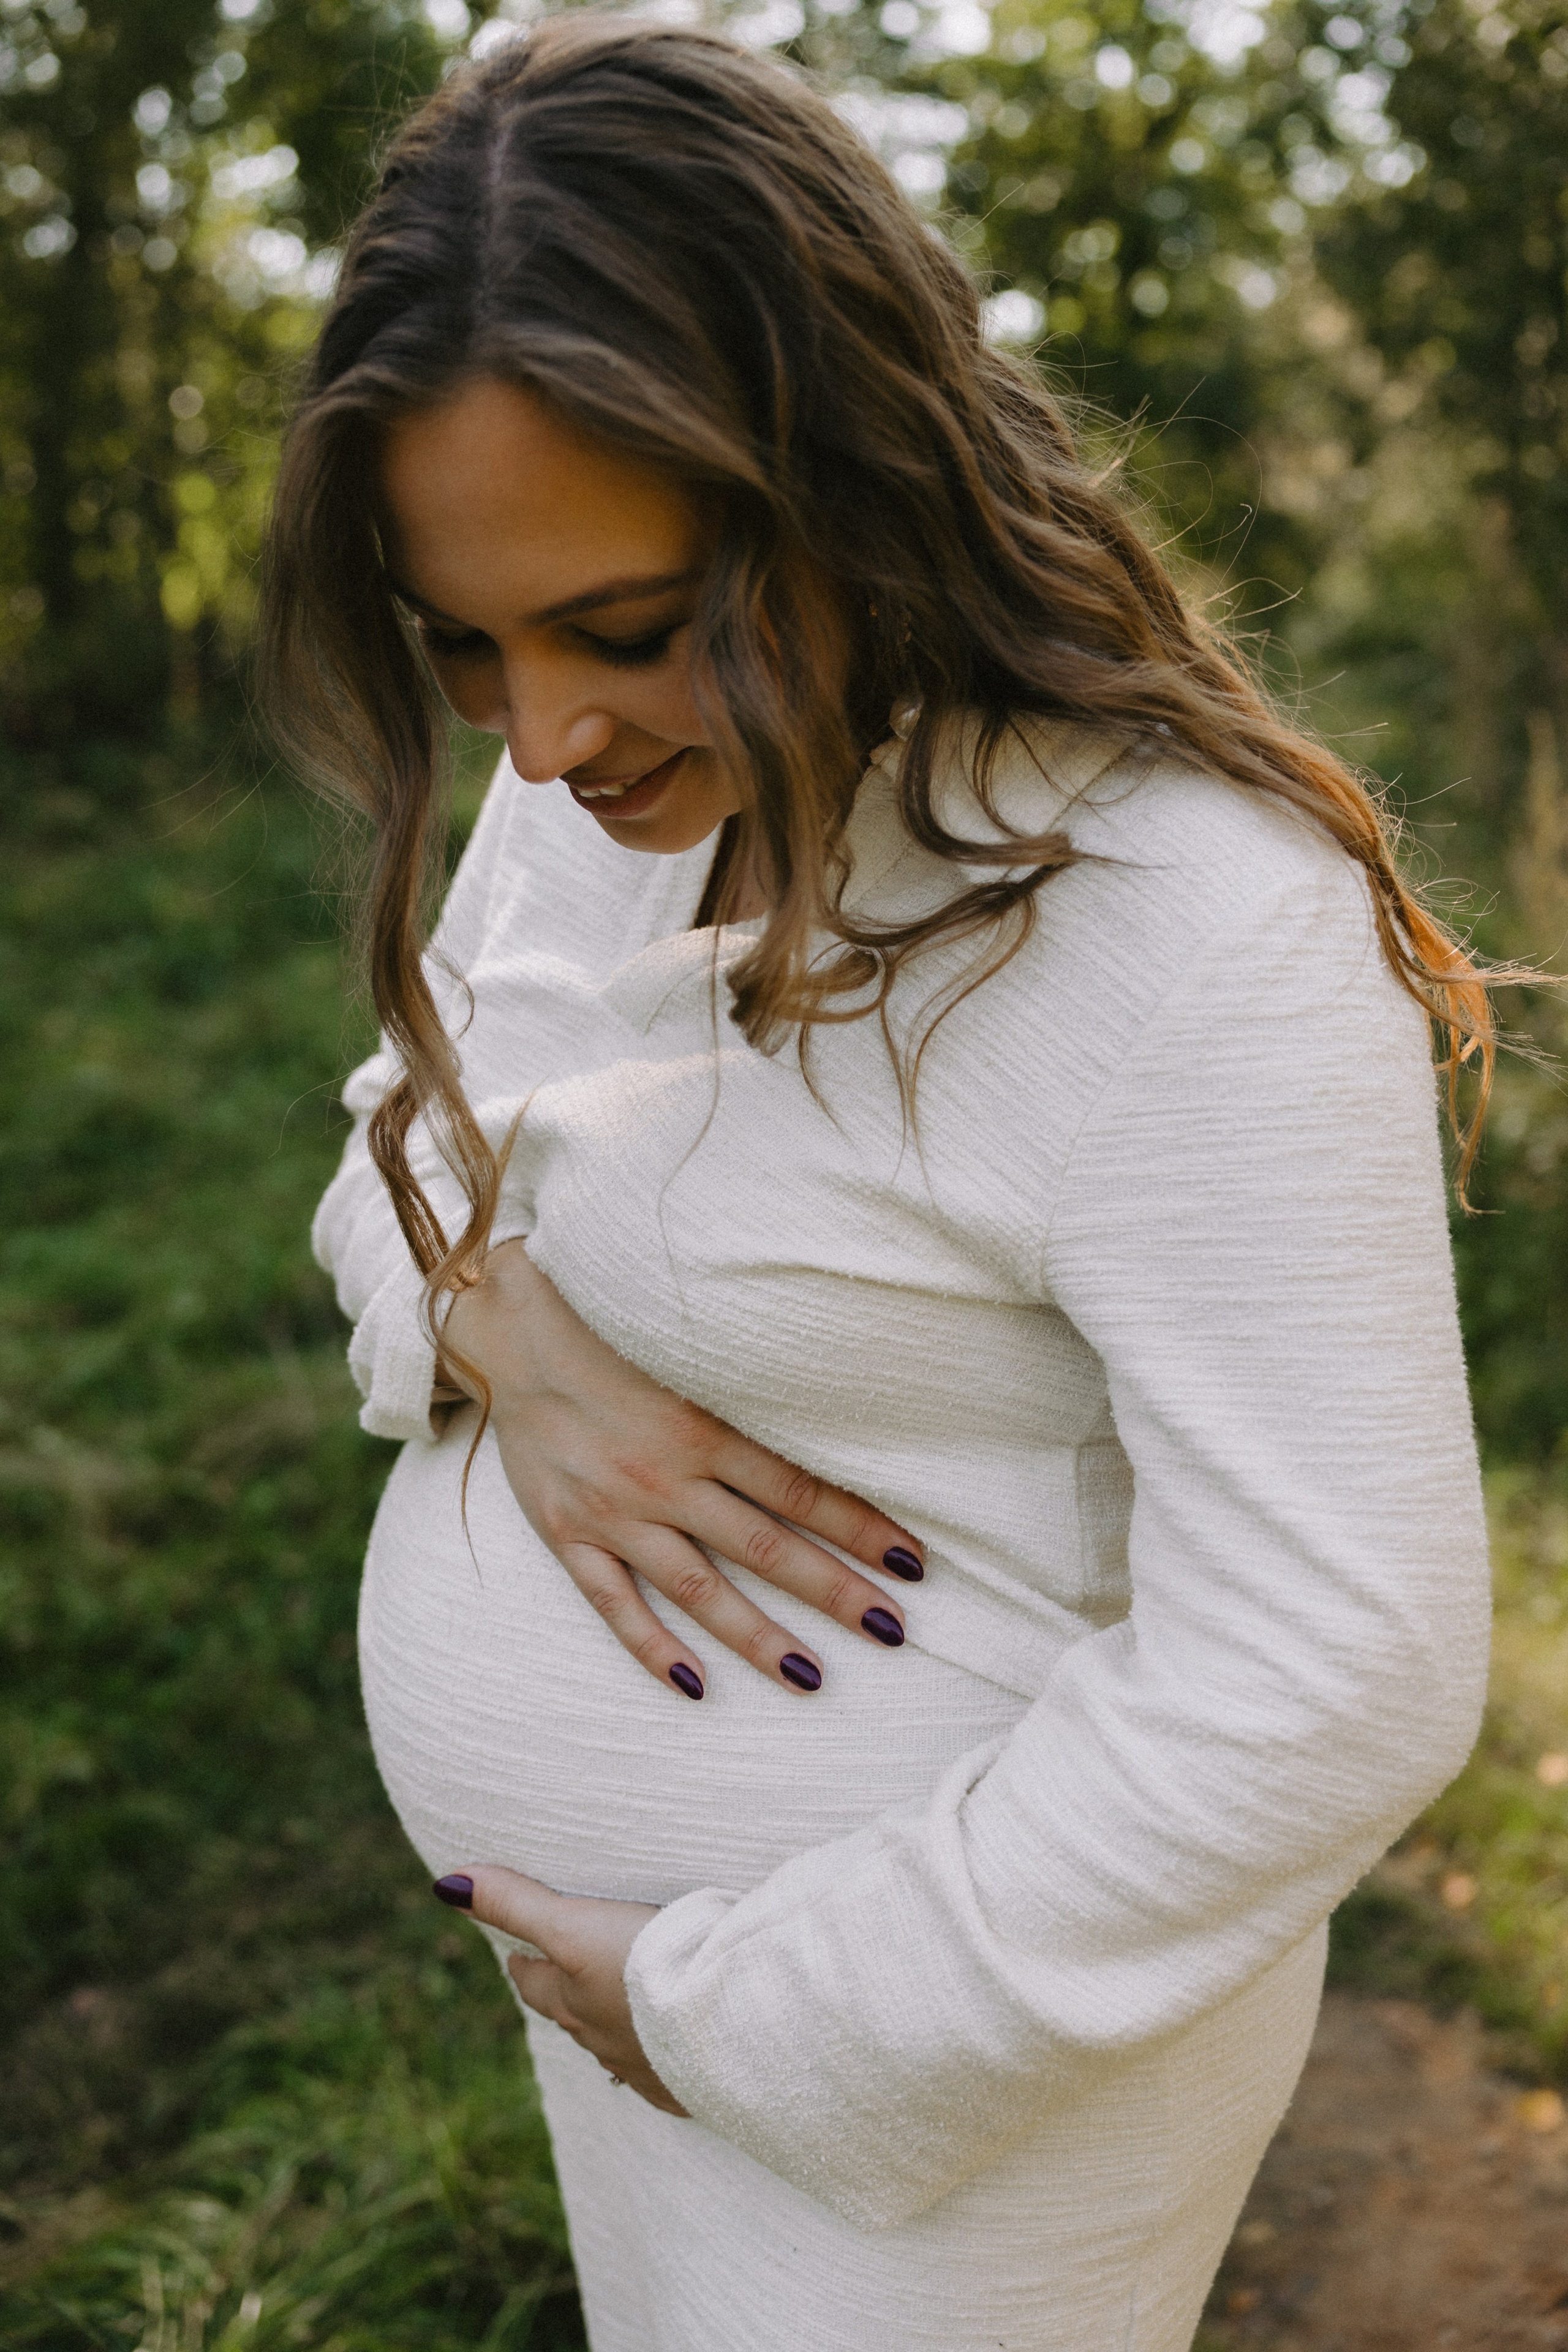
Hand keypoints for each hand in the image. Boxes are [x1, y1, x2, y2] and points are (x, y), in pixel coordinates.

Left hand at [436, 1864, 686, 2116]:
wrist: (729, 2020)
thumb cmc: (646, 1966)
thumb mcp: (576, 1925)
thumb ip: (517, 1903)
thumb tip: (446, 1884)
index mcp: (575, 2001)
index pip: (535, 1982)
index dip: (524, 1964)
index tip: (518, 1954)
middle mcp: (602, 2040)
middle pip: (572, 2015)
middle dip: (565, 1992)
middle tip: (566, 1971)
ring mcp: (646, 2066)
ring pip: (616, 2044)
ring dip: (613, 2023)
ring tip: (619, 2005)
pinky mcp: (687, 2084)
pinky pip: (664, 2072)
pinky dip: (660, 2054)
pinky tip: (671, 2049)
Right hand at [438, 1239, 923, 1700]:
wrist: (511, 1335)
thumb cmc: (612, 1339)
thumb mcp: (687, 1359)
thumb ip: (746, 1402)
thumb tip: (824, 1433)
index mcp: (702, 1427)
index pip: (800, 1489)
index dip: (860, 1527)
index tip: (913, 1563)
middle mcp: (665, 1476)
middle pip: (765, 1546)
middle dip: (833, 1590)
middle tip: (892, 1629)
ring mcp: (615, 1513)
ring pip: (699, 1588)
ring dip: (758, 1637)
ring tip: (814, 1679)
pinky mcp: (568, 1535)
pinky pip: (615, 1603)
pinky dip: (652, 1647)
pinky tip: (695, 1685)